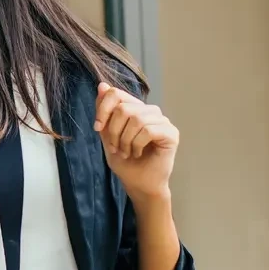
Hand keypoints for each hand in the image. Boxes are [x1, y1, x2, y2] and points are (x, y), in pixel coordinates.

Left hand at [94, 83, 178, 202]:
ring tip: (126, 152)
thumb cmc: (124, 161)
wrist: (138, 184)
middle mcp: (149, 111)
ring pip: (136, 119)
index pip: (115, 93)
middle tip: (115, 148)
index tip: (97, 128)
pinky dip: (137, 144)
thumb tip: (102, 85)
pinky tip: (138, 153)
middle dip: (113, 131)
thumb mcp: (106, 134)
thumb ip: (104, 112)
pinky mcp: (171, 133)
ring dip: (125, 140)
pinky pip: (149, 130)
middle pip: (124, 108)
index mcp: (134, 108)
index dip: (103, 109)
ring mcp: (162, 121)